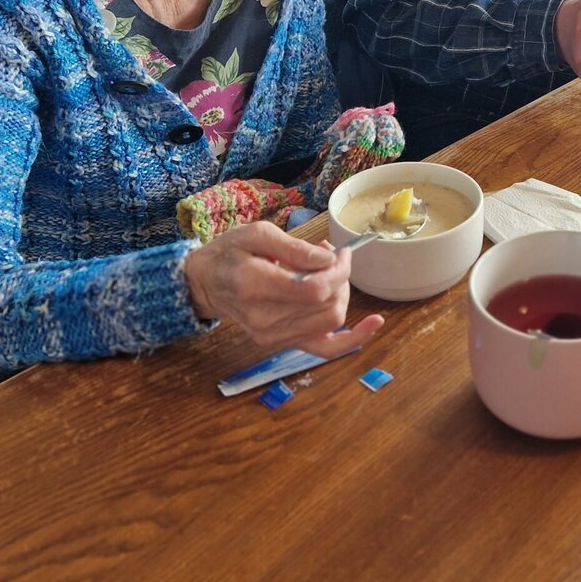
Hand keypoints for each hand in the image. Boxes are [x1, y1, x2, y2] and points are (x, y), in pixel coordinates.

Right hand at [182, 220, 383, 354]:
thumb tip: (328, 260)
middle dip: (341, 278)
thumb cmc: (231, 252)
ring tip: (328, 272)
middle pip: (327, 305)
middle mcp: (264, 318)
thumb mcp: (258, 234)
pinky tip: (374, 324)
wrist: (207, 281)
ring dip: (341, 294)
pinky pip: (323, 348)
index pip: (315, 288)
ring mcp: (272, 336)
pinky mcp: (279, 343)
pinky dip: (351, 339)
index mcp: (256, 286)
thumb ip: (295, 248)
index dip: (338, 270)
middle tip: (332, 256)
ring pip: (330, 320)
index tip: (340, 252)